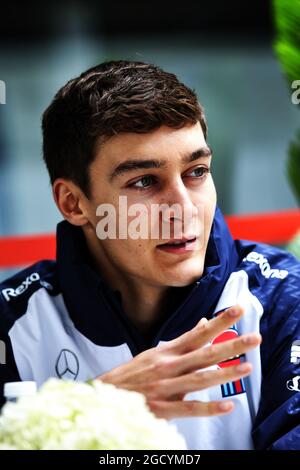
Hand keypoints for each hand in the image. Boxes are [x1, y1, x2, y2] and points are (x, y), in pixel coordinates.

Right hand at [98, 305, 260, 419]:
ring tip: (246, 367)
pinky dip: (208, 407)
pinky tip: (227, 405)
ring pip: (200, 378)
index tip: (238, 309)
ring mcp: (166, 386)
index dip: (219, 321)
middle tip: (254, 338)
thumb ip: (183, 341)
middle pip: (204, 353)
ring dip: (224, 373)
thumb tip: (204, 323)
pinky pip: (189, 408)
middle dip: (231, 344)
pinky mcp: (162, 408)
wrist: (106, 396)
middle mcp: (169, 365)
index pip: (198, 333)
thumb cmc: (134, 374)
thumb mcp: (156, 353)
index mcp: (168, 351)